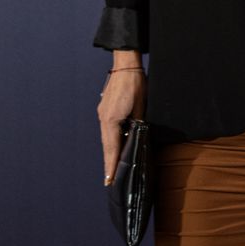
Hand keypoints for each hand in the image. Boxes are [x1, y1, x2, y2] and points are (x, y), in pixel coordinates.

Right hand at [98, 59, 146, 184]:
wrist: (126, 64)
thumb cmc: (136, 83)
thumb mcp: (141, 105)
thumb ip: (138, 123)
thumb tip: (138, 136)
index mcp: (112, 120)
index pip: (112, 148)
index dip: (112, 164)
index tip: (109, 180)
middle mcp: (104, 118)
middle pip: (107, 145)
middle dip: (109, 162)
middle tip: (109, 180)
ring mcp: (103, 113)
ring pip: (106, 138)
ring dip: (110, 151)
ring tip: (112, 167)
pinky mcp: (105, 109)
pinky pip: (107, 129)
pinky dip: (111, 140)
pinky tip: (115, 145)